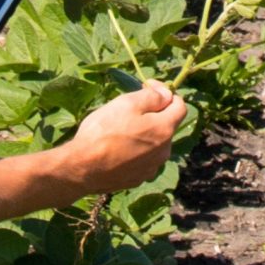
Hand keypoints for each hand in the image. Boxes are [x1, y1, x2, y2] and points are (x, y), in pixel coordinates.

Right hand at [64, 81, 188, 193]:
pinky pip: (143, 159)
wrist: (83, 168)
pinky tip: (118, 148)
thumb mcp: (127, 104)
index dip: (166, 93)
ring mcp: (152, 168)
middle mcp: (164, 151)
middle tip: (131, 108)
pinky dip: (136, 151)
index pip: (180, 106)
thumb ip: (153, 96)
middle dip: (154, 114)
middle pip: (167, 126)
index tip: (147, 86)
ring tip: (121, 129)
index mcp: (164, 130)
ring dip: (145, 133)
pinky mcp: (138, 179)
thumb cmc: (104, 131)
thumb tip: (167, 94)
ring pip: (155, 144)